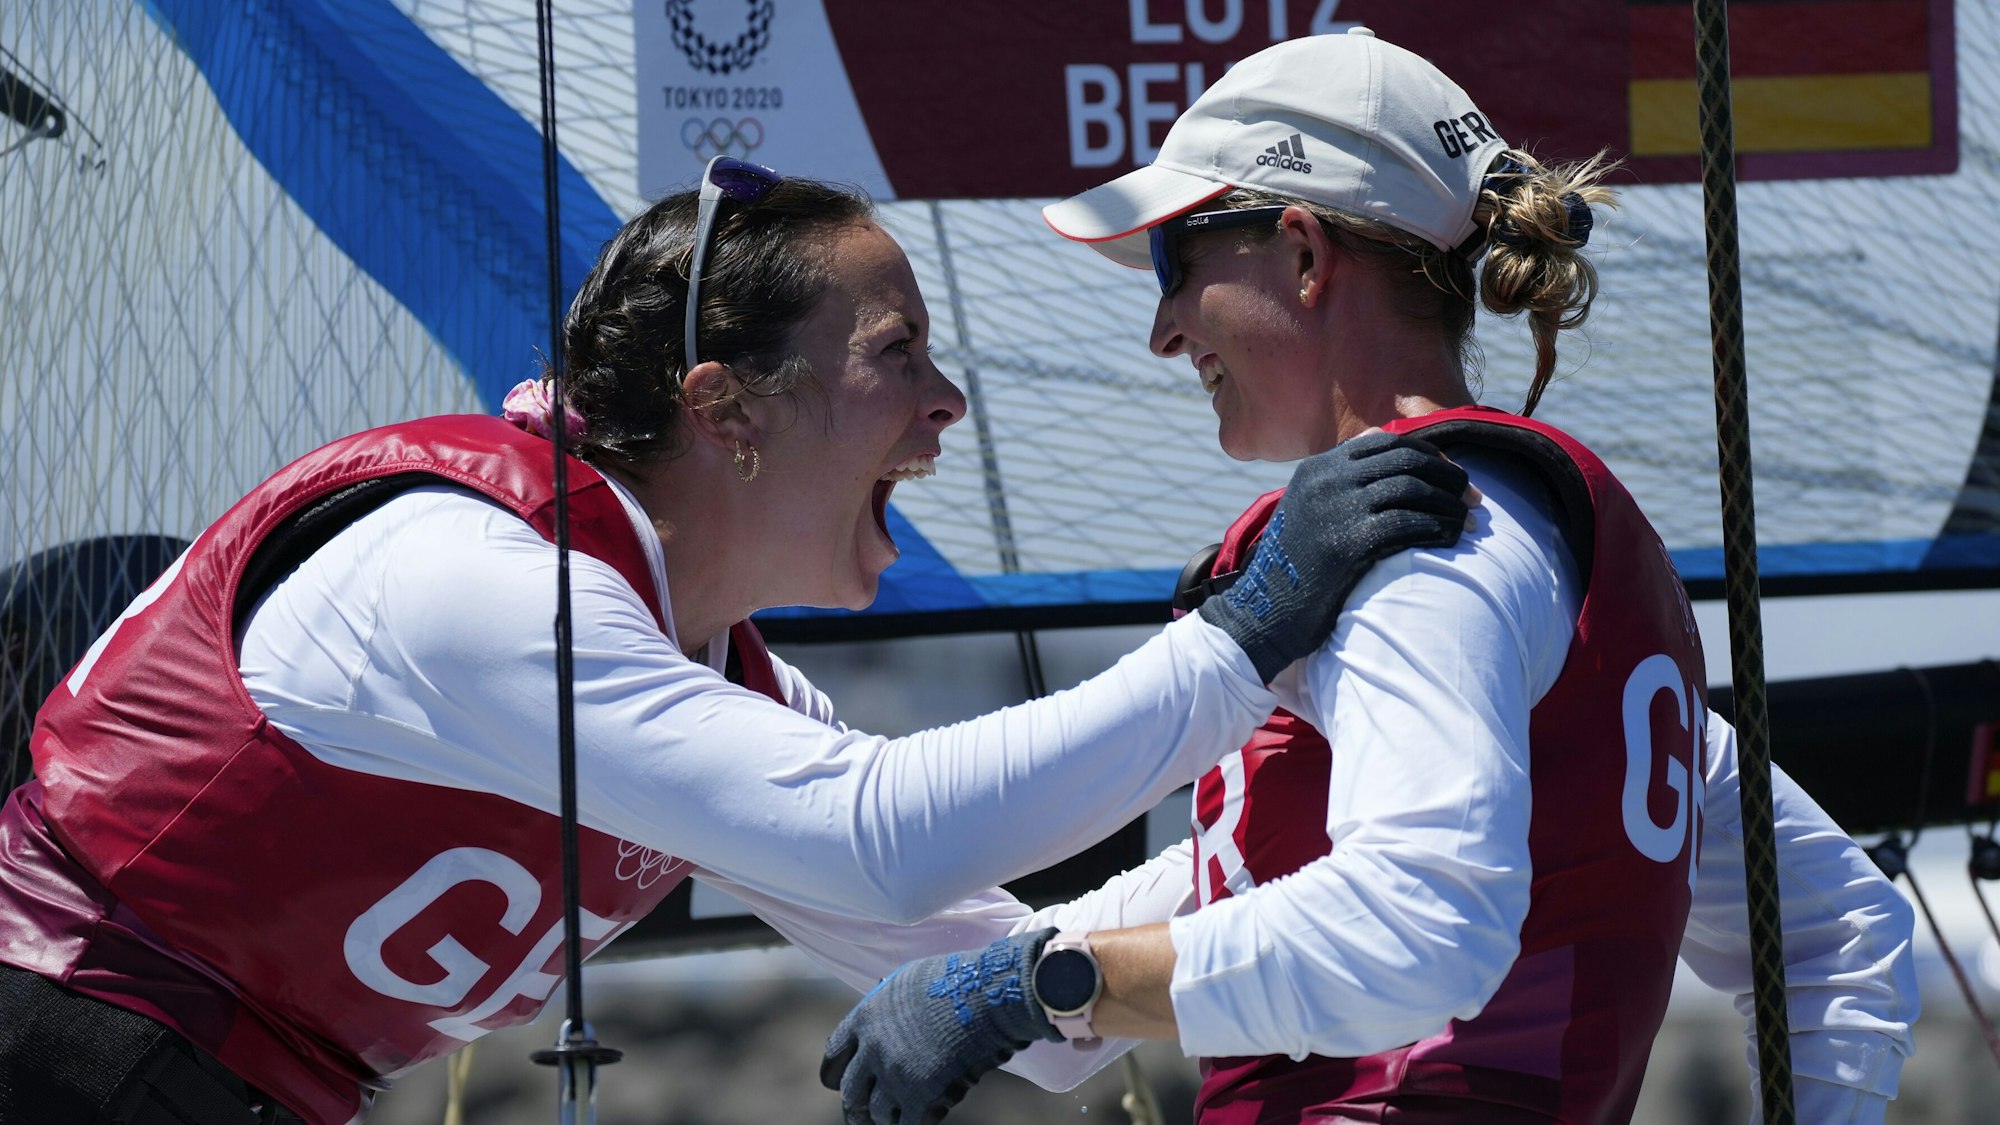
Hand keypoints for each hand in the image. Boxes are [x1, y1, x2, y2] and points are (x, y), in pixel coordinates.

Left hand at [821, 929, 1060, 1124]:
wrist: (985, 995)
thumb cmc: (955, 980)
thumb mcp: (906, 981)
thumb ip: (886, 1005)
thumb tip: (882, 1017)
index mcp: (866, 1018)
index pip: (834, 1054)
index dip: (835, 1072)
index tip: (836, 1082)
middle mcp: (873, 1050)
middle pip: (851, 1091)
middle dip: (856, 1104)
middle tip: (862, 1113)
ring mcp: (896, 1076)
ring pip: (876, 1113)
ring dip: (885, 1116)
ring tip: (895, 1117)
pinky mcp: (920, 1098)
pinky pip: (906, 1124)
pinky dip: (911, 1122)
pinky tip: (923, 1116)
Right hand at [1200, 429, 1471, 681]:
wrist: (1264, 614)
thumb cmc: (1295, 568)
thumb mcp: (1307, 510)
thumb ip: (1339, 482)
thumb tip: (1385, 450)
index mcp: (1317, 468)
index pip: (1385, 441)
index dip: (1428, 455)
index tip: (1452, 475)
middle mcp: (1326, 481)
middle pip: (1406, 460)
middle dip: (1449, 477)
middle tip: (1474, 498)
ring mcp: (1336, 510)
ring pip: (1413, 489)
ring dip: (1450, 505)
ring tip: (1470, 523)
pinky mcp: (1348, 544)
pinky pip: (1409, 523)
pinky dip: (1439, 527)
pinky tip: (1451, 538)